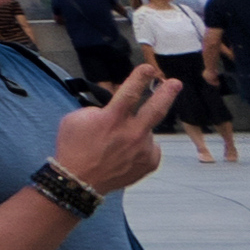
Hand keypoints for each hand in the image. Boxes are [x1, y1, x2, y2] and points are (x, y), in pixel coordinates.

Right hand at [51, 67, 176, 201]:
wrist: (79, 181)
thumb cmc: (74, 147)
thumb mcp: (75, 119)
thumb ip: (97, 110)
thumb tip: (113, 107)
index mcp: (112, 119)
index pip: (130, 92)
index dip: (140, 78)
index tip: (149, 68)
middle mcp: (132, 133)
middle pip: (156, 109)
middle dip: (167, 93)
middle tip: (175, 83)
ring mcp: (143, 150)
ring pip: (146, 131)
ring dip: (136, 131)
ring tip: (118, 143)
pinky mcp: (150, 163)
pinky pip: (150, 148)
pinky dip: (140, 147)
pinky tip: (125, 154)